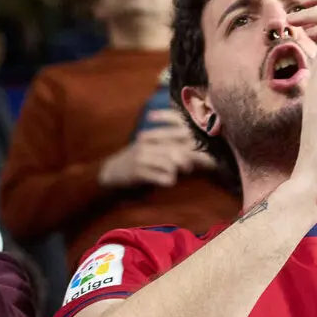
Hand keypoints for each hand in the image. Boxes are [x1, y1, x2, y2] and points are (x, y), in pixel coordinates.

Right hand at [98, 109, 214, 188]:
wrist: (110, 173)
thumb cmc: (135, 163)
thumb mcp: (149, 150)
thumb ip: (168, 148)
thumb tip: (193, 152)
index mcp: (152, 136)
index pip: (177, 134)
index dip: (193, 143)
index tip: (205, 152)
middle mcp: (148, 143)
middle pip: (177, 149)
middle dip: (188, 159)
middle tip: (189, 168)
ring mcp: (142, 156)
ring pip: (170, 162)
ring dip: (177, 171)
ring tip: (175, 175)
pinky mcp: (138, 171)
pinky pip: (160, 176)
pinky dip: (168, 180)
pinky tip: (167, 182)